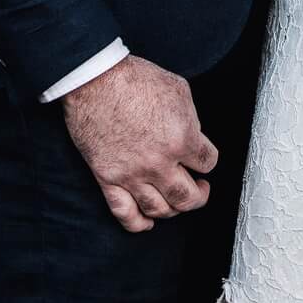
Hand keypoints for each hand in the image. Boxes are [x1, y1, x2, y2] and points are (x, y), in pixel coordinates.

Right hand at [62, 54, 218, 233]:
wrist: (95, 80)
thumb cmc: (134, 78)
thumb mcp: (178, 88)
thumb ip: (191, 118)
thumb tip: (194, 135)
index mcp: (181, 138)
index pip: (208, 162)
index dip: (208, 159)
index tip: (203, 158)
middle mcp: (160, 163)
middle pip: (188, 197)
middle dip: (200, 195)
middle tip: (200, 188)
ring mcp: (133, 174)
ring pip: (160, 210)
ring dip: (173, 209)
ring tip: (176, 201)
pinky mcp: (108, 179)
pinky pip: (125, 214)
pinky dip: (139, 224)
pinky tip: (148, 222)